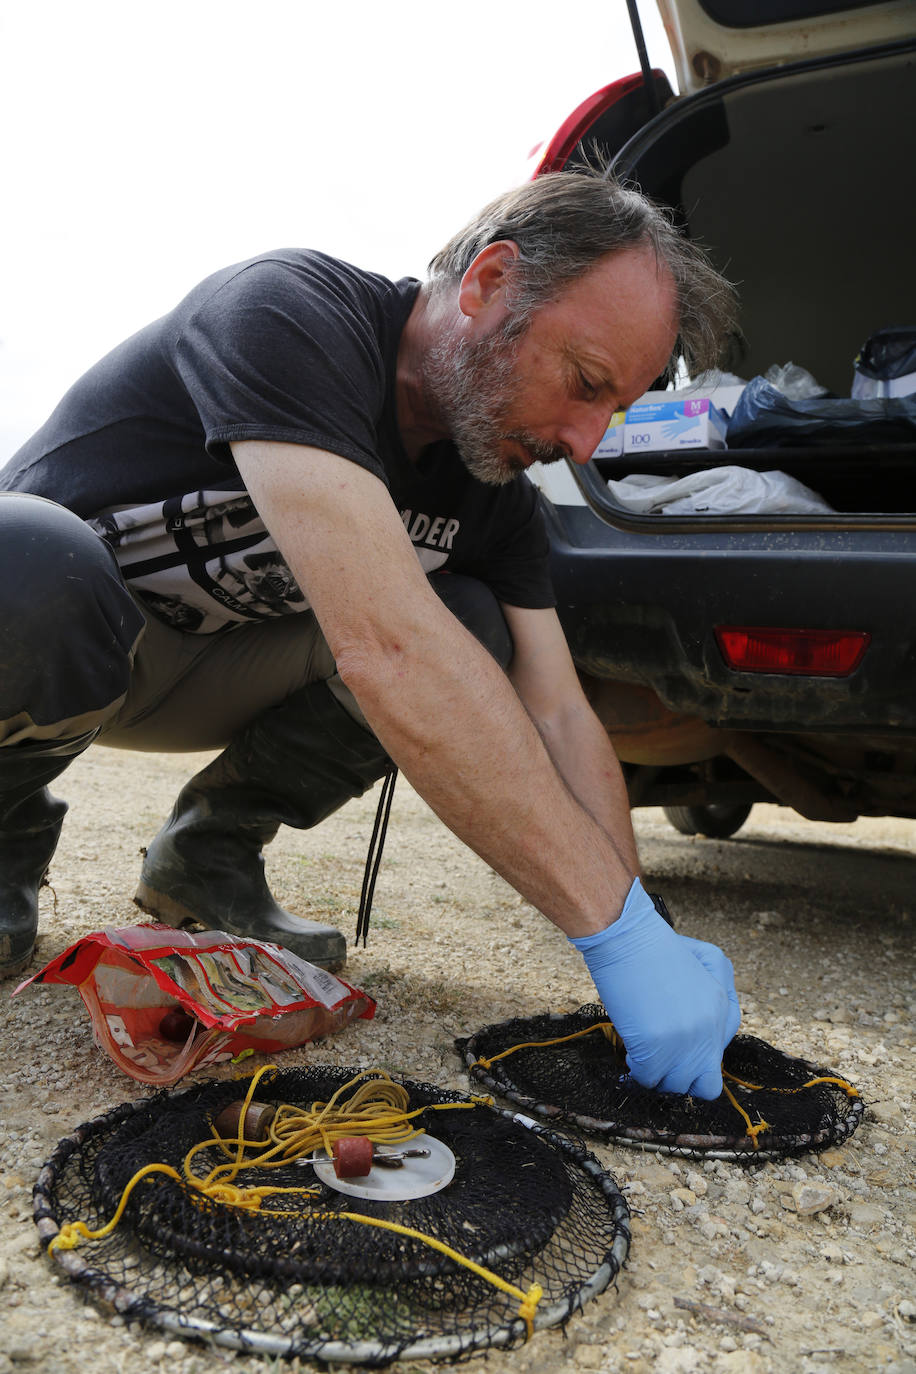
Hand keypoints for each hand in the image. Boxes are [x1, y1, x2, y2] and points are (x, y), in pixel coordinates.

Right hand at [568, 878, 740, 1098]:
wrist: (626, 936)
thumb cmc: (655, 945)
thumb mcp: (704, 958)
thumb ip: (716, 989)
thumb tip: (698, 1025)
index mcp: (722, 1011)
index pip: (718, 1059)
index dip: (694, 1059)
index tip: (676, 1051)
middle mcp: (708, 1032)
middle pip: (703, 1084)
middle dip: (681, 1077)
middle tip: (662, 1061)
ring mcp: (684, 1044)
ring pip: (675, 1087)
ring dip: (658, 1075)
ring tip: (643, 1053)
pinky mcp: (655, 1051)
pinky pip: (647, 1079)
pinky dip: (636, 1069)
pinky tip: (630, 1049)